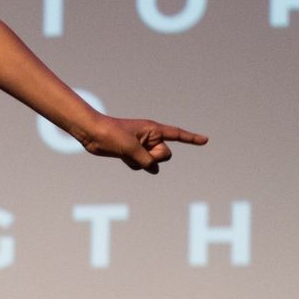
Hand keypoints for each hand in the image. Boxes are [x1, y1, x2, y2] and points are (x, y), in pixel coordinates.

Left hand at [79, 115, 207, 173]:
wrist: (92, 133)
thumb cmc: (111, 134)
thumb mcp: (131, 148)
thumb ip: (146, 160)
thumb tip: (153, 169)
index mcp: (153, 129)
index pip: (177, 134)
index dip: (192, 138)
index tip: (206, 140)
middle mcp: (150, 137)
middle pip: (165, 155)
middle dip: (154, 157)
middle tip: (137, 150)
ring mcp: (142, 146)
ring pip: (153, 163)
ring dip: (142, 163)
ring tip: (127, 152)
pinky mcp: (133, 153)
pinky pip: (141, 166)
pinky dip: (134, 165)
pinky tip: (122, 157)